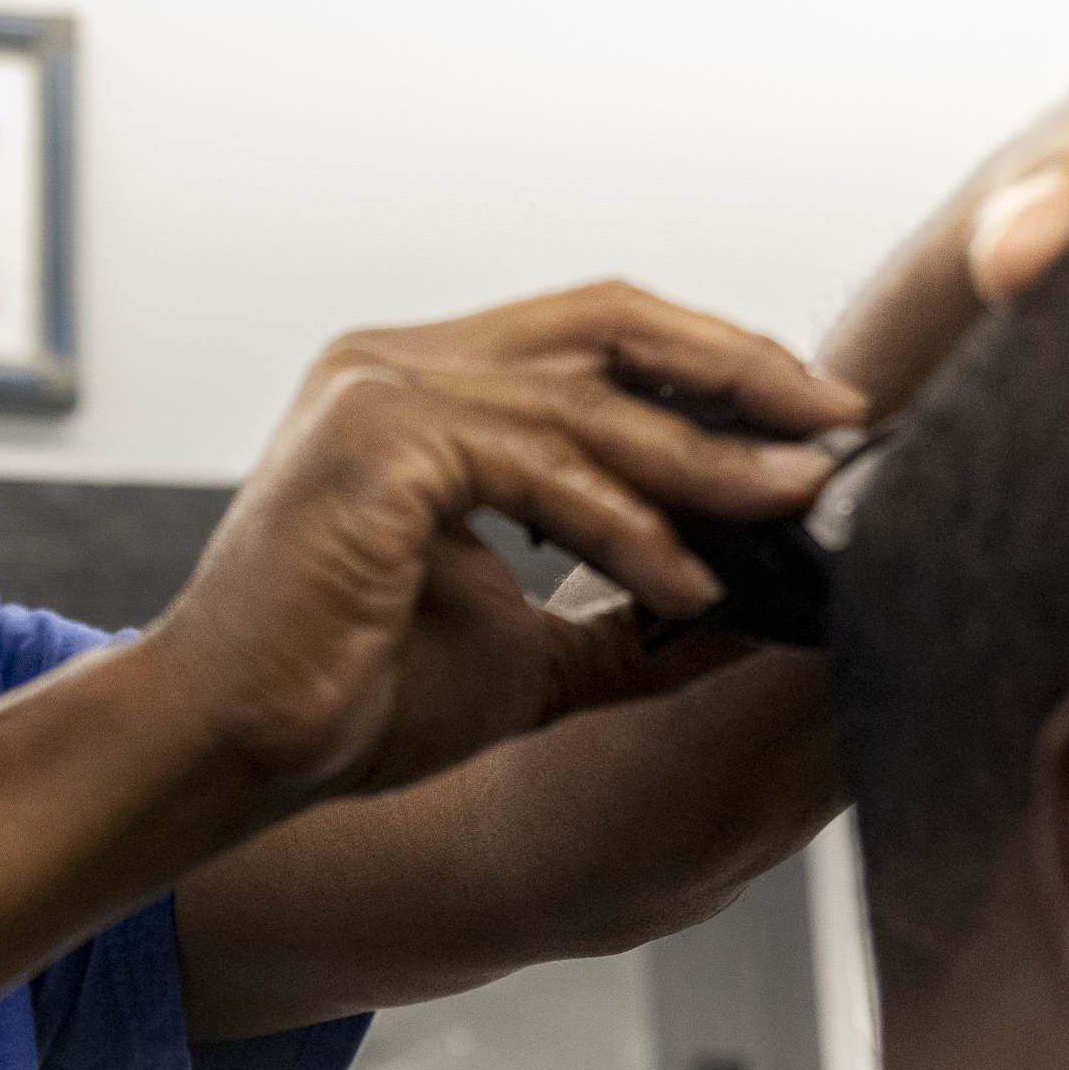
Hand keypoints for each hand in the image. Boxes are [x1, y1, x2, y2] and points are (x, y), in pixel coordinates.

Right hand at [147, 281, 864, 804]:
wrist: (231, 749)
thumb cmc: (348, 699)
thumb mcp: (526, 651)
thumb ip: (628, 618)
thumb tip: (762, 612)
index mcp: (420, 389)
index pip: (597, 331)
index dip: (715, 363)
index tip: (813, 420)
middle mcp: (395, 363)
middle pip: (609, 320)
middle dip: (737, 371)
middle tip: (836, 429)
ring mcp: (378, 388)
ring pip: (587, 398)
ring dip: (706, 460)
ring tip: (792, 508)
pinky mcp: (375, 438)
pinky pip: (539, 464)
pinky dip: (627, 522)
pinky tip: (688, 579)